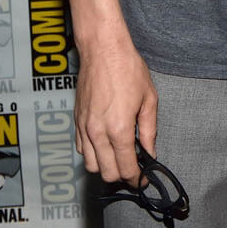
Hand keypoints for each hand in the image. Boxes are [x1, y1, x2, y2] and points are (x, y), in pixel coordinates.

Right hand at [74, 33, 156, 184]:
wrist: (103, 49)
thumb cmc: (128, 69)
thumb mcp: (149, 98)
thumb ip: (149, 130)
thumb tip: (150, 152)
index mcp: (118, 129)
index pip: (126, 168)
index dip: (137, 178)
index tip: (144, 178)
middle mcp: (98, 133)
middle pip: (107, 174)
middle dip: (122, 176)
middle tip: (135, 168)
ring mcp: (84, 128)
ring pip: (91, 166)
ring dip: (106, 167)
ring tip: (120, 157)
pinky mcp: (76, 121)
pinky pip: (81, 149)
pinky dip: (93, 154)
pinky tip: (106, 144)